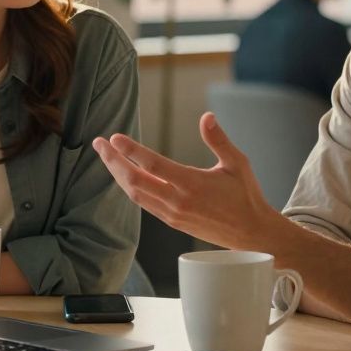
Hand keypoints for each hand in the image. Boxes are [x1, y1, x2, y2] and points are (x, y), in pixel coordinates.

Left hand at [93, 112, 280, 249]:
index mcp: (192, 184)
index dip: (131, 151)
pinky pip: (145, 204)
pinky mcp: (173, 222)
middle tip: (99, 144)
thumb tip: (207, 116)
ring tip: (107, 157)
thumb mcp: (237, 163)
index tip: (115, 138)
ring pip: (136, 194)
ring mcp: (173, 214)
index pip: (153, 165)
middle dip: (114, 162)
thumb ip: (219, 140)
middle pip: (135, 181)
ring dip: (118, 175)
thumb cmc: (246, 195)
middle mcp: (178, 201)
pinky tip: (126, 176)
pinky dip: (131, 188)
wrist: (251, 233)